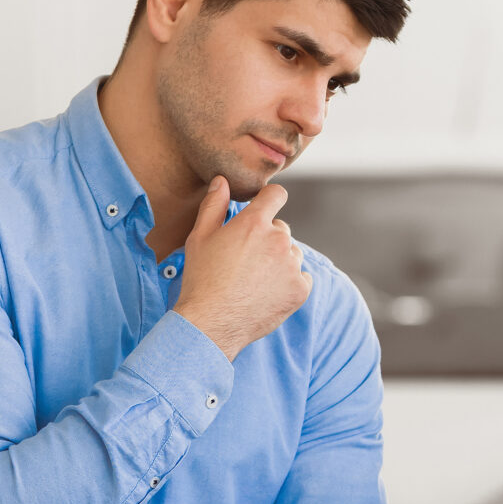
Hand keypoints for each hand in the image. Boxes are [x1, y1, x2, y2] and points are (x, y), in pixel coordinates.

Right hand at [172, 176, 310, 359]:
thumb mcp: (200, 237)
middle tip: (245, 260)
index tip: (264, 208)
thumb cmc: (201, 278)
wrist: (211, 322)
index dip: (270, 199)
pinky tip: (267, 292)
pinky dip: (290, 283)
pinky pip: (302, 277)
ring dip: (279, 261)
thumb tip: (222, 181)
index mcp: (254, 223)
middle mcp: (278, 240)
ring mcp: (292, 265)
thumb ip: (214, 205)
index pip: (277, 195)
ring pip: (292, 254)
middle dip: (267, 239)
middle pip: (281, 229)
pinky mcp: (300, 289)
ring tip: (254, 280)